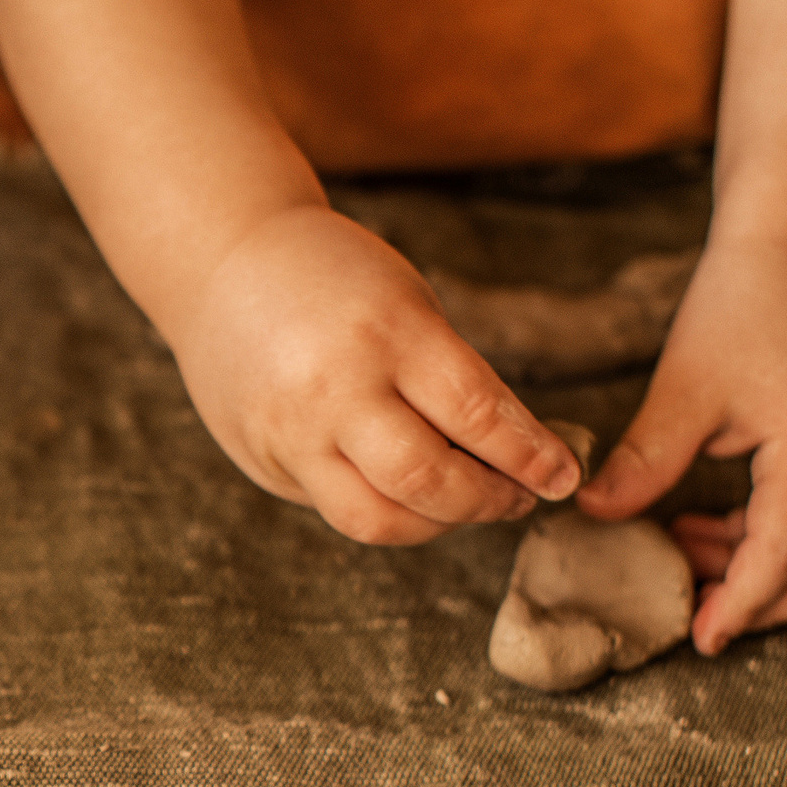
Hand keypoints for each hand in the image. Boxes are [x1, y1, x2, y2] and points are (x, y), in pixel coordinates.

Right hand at [161, 205, 584, 542]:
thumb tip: (511, 456)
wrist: (223, 262)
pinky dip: (384, 508)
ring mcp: (290, 431)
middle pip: (427, 481)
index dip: (530, 456)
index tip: (563, 475)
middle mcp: (334, 388)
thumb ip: (450, 378)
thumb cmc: (333, 277)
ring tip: (464, 505)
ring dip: (436, 524)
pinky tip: (405, 491)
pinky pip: (335, 507)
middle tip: (519, 497)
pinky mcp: (262, 459)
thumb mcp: (406, 303)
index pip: (477, 415)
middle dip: (488, 501)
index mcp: (386, 332)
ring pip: (376, 519)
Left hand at [577, 234, 786, 653]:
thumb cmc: (743, 307)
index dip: (742, 602)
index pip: (785, 551)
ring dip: (770, 570)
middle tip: (697, 616)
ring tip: (688, 550)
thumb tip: (595, 514)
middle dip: (767, 604)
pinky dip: (780, 538)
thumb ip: (646, 460)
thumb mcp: (684, 387)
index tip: (699, 635)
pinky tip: (714, 526)